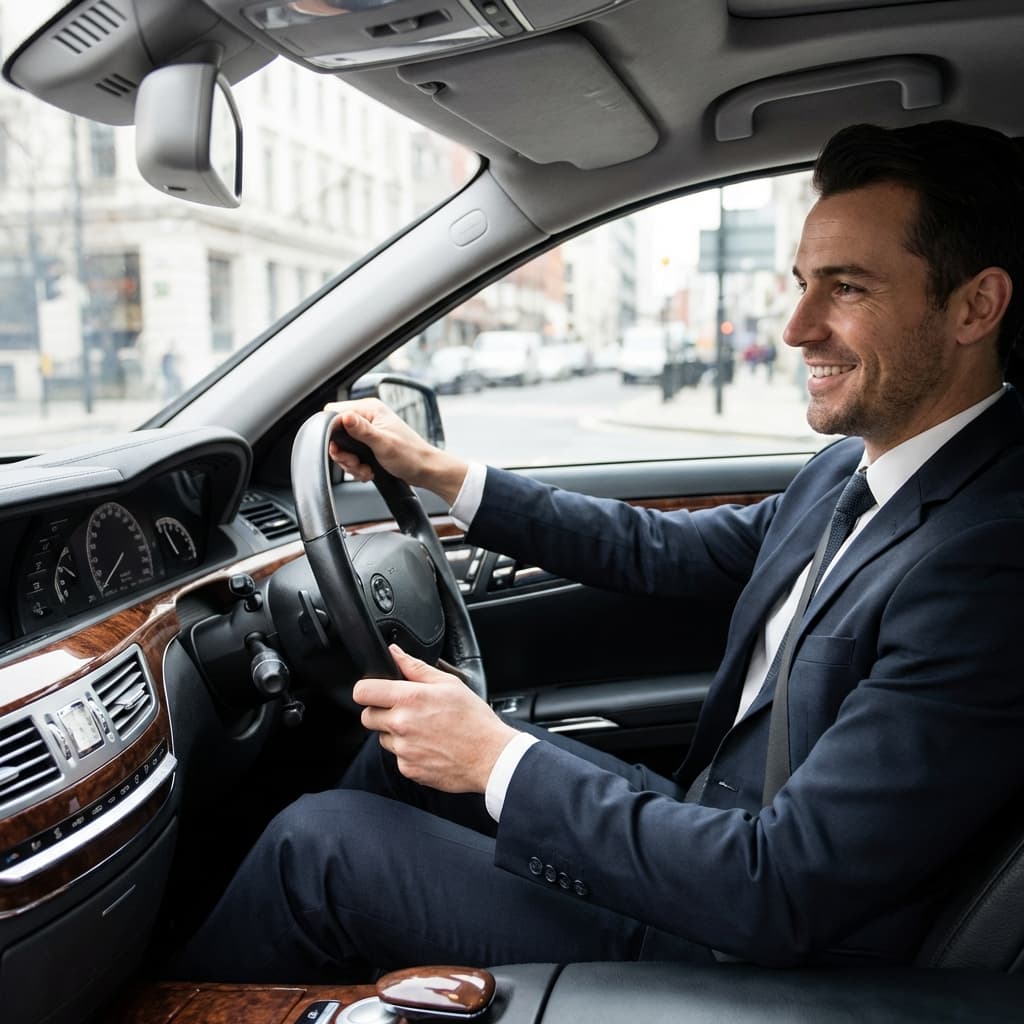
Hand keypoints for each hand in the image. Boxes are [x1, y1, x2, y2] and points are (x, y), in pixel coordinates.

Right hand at [324, 398, 467, 503]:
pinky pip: (352, 457)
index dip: (332, 431)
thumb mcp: (383, 443)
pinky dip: (358, 468)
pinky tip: (370, 471)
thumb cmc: (410, 455)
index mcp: (369, 409)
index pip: (334, 412)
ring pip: (343, 449)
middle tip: (356, 462)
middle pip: (336, 434)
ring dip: (351, 464)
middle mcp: (367, 418)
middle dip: (343, 454)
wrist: (425, 471)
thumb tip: (344, 416)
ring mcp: (367, 433)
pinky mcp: (369, 446)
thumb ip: (361, 430)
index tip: (340, 448)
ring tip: (366, 469)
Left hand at [353, 645, 519, 792]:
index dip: (368, 689)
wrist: (490, 757)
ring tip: (423, 728)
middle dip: (380, 711)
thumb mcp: (449, 684)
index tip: (376, 691)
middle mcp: (401, 725)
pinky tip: (429, 745)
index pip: (363, 692)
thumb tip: (395, 653)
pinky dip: (408, 751)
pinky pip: (397, 756)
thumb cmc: (474, 720)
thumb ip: (415, 667)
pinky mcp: (408, 768)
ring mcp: (403, 749)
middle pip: (367, 716)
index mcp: (410, 699)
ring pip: (382, 737)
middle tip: (404, 710)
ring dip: (395, 732)